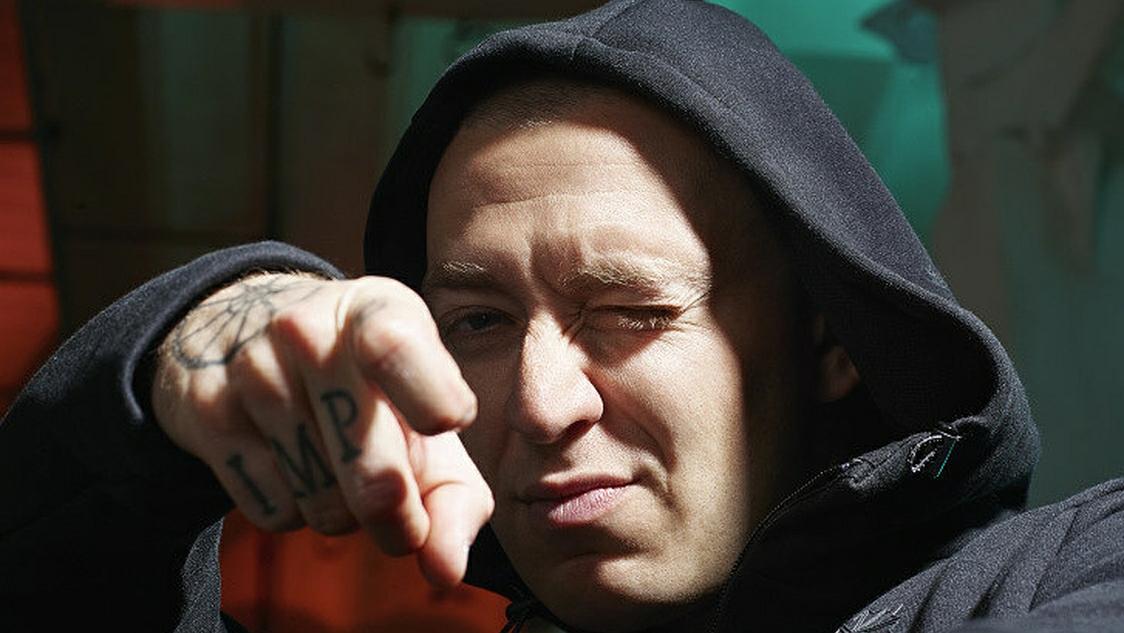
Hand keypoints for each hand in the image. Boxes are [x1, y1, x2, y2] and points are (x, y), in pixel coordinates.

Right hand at [152, 272, 491, 587]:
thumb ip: (455, 495)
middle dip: (398, 520)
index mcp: (378, 313)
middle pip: (372, 475)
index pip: (397, 348)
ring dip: (344, 513)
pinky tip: (294, 466)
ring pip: (324, 506)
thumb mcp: (426, 409)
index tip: (449, 422)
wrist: (244, 327)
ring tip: (339, 467)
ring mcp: (251, 371)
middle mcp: (309, 331)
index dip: (431, 397)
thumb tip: (445, 570)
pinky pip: (274, 513)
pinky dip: (297, 512)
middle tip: (401, 514)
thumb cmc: (367, 383)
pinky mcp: (207, 413)